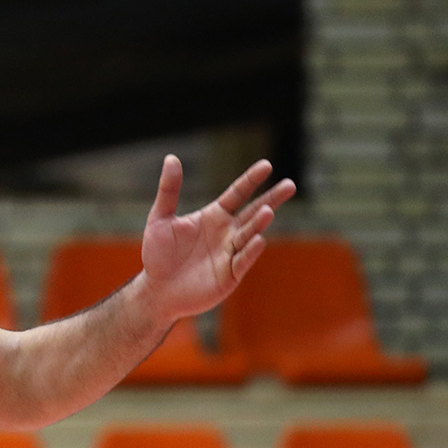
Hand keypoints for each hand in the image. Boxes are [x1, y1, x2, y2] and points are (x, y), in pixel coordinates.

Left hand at [137, 156, 295, 322]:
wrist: (157, 290)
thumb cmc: (157, 254)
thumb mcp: (160, 219)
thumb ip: (169, 190)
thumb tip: (171, 158)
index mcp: (214, 216)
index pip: (237, 194)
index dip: (251, 180)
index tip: (266, 165)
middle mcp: (227, 232)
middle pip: (253, 212)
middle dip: (271, 199)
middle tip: (290, 185)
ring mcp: (230, 253)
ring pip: (248, 235)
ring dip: (258, 223)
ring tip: (269, 210)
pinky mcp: (230, 275)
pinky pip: (242, 261)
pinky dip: (250, 251)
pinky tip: (258, 240)